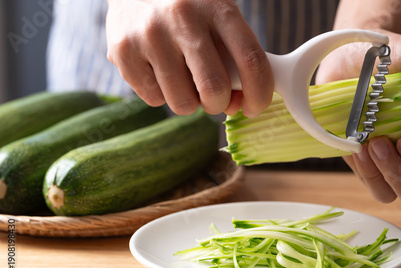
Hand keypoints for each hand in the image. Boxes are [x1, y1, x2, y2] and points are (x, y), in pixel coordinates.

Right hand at [106, 0, 272, 116]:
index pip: (250, 60)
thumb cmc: (189, 11)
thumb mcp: (219, 18)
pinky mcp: (123, 52)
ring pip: (182, 103)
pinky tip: (158, 68)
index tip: (254, 106)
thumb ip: (234, 59)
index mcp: (217, 7)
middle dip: (218, 104)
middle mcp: (182, 18)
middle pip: (214, 89)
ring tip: (182, 76)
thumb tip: (236, 105)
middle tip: (213, 96)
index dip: (258, 93)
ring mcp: (149, 35)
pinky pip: (154, 99)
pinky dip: (161, 93)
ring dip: (188, 101)